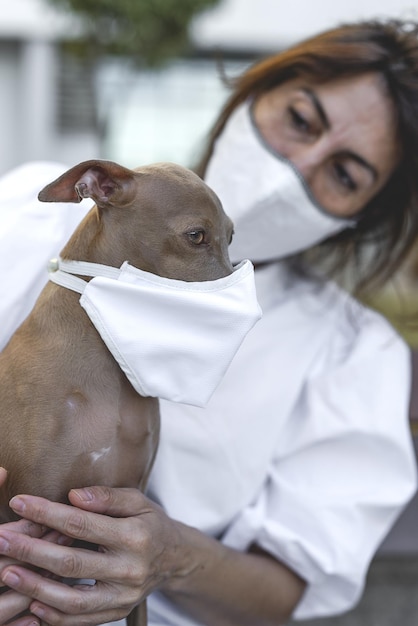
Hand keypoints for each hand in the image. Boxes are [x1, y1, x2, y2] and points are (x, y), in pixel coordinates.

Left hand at [0, 486, 186, 625]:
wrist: (174, 559)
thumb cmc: (150, 523)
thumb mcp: (137, 500)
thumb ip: (107, 497)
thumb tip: (73, 496)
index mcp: (135, 536)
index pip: (82, 524)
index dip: (48, 513)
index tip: (19, 502)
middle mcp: (129, 570)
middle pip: (71, 563)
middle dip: (31, 551)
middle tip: (1, 540)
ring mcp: (122, 597)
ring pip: (71, 599)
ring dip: (34, 587)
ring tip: (8, 573)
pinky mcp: (115, 613)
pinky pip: (79, 620)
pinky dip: (52, 615)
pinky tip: (30, 601)